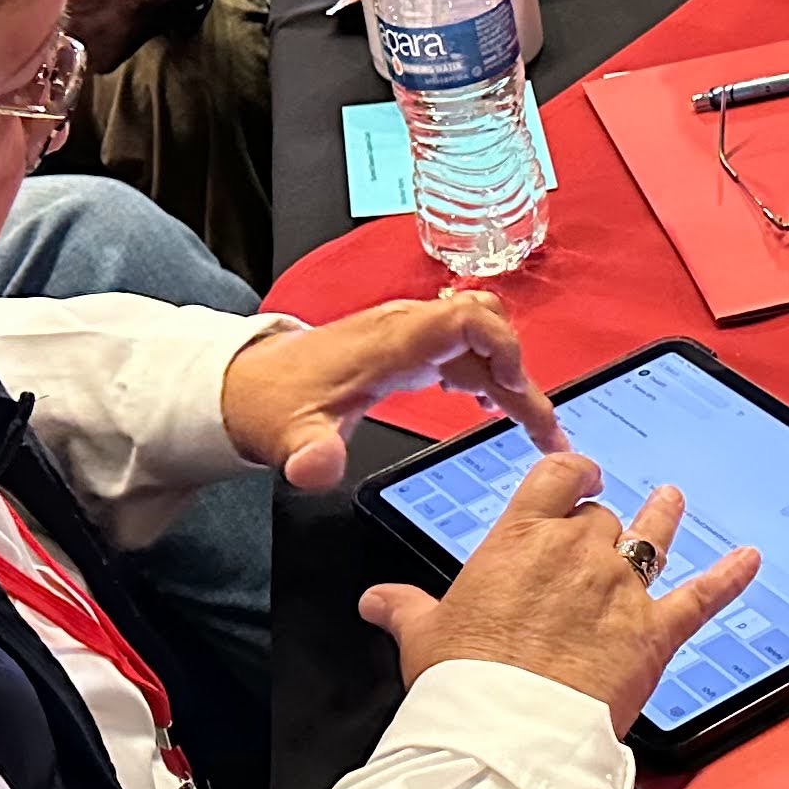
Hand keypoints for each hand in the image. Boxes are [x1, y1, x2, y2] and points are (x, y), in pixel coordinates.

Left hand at [224, 291, 562, 490]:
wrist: (248, 384)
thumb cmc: (273, 403)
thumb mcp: (287, 436)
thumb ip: (307, 455)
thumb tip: (316, 470)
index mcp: (390, 341)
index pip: (465, 318)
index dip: (503, 348)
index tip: (520, 393)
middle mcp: (406, 329)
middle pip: (486, 325)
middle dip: (519, 372)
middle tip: (541, 427)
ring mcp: (409, 337)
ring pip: (481, 340)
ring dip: (510, 379)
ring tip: (534, 428)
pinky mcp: (408, 350)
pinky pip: (465, 351)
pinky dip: (490, 378)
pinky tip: (495, 408)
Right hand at [362, 451, 763, 726]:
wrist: (504, 731)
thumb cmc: (463, 681)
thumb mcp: (422, 635)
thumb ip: (405, 607)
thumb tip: (377, 597)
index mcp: (519, 540)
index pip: (556, 480)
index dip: (572, 473)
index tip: (576, 476)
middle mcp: (576, 552)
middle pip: (600, 516)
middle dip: (601, 521)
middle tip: (601, 527)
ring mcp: (620, 589)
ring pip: (651, 536)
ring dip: (662, 516)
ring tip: (671, 500)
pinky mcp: (654, 632)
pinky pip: (701, 597)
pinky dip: (730, 577)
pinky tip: (750, 560)